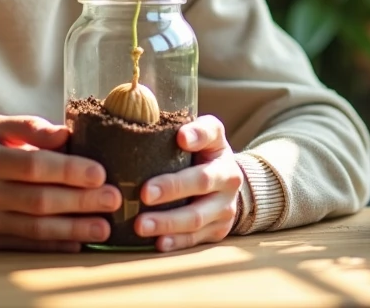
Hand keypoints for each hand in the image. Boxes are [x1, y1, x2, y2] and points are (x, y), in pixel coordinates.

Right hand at [0, 114, 121, 251]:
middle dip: (80, 201)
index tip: (99, 172)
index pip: (33, 165)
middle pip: (39, 199)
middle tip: (112, 198)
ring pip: (36, 228)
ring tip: (104, 225)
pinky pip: (27, 246)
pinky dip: (55, 245)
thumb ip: (30, 127)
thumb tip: (66, 134)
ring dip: (74, 228)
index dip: (68, 170)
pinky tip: (78, 242)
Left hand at [134, 114, 243, 251]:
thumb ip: (187, 127)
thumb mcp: (201, 136)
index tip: (180, 138)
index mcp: (220, 149)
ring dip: (167, 223)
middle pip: (200, 182)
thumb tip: (167, 126)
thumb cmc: (201, 156)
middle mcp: (228, 178)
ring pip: (196, 217)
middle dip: (172, 188)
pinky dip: (176, 242)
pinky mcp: (217, 232)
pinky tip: (157, 244)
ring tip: (140, 225)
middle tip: (144, 193)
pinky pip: (195, 239)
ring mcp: (224, 208)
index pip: (211, 135)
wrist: (226, 186)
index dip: (197, 136)